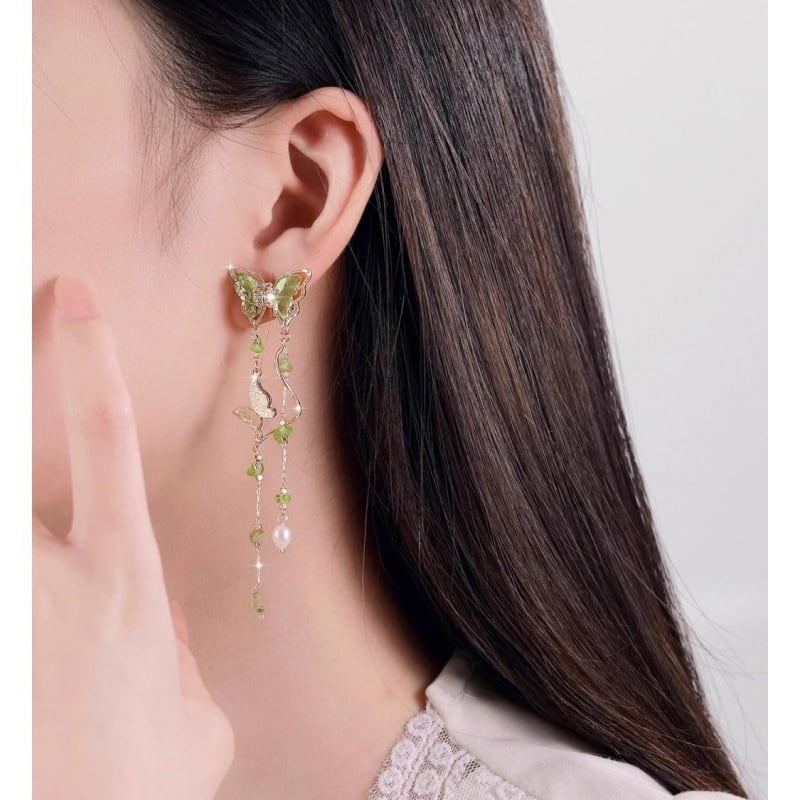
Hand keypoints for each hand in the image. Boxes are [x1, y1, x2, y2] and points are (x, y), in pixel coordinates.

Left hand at [33, 276, 234, 799]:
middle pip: (5, 458)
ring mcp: (4, 613)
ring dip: (4, 477)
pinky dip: (10, 547)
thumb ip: (176, 656)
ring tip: (21, 483)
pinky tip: (26, 579)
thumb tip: (159, 618)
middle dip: (2, 384)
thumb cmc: (141, 791)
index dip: (89, 363)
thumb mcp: (192, 721)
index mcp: (123, 581)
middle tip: (1, 303)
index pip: (109, 441)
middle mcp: (47, 583)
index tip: (72, 297)